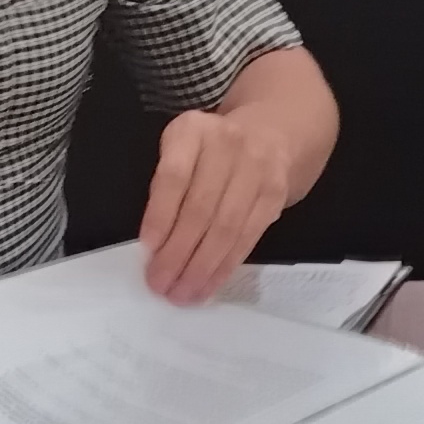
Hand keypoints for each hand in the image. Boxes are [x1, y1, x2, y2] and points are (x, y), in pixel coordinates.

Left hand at [138, 107, 292, 303]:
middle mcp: (228, 145)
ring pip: (226, 228)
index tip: (148, 249)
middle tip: (160, 283)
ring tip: (183, 293)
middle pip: (201, 208)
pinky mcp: (275, 195)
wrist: (268, 134)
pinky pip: (247, 237)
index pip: (174, 177)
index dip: (160, 215)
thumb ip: (166, 188)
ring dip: (202, 267)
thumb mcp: (181, 150)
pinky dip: (225, 266)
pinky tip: (208, 284)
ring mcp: (257, 170)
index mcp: (193, 130)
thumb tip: (154, 247)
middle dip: (178, 253)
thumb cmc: (210, 151)